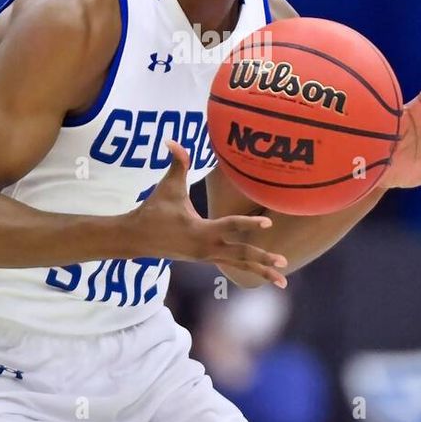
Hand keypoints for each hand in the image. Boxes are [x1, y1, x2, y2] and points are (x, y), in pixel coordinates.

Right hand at [128, 140, 288, 286]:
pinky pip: (231, 264)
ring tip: (283, 281)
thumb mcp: (167, 186)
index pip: (229, 226)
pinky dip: (247, 268)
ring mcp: (205, 257)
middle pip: (240, 255)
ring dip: (260, 271)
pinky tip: (263, 272)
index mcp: (200, 231)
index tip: (269, 223)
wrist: (136, 239)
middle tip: (284, 262)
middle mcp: (206, 248)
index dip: (249, 222)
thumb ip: (176, 163)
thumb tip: (172, 140)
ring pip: (238, 265)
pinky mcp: (204, 259)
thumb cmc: (153, 210)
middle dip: (262, 259)